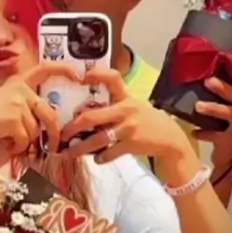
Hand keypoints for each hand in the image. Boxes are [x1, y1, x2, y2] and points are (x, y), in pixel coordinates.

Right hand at [0, 62, 78, 157]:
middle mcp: (20, 90)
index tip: (78, 75)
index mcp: (19, 83)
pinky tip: (6, 143)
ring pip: (36, 130)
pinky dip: (18, 146)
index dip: (63, 69)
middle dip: (55, 133)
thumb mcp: (7, 103)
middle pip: (49, 113)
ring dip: (27, 141)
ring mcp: (17, 103)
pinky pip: (25, 139)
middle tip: (55, 146)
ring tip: (11, 140)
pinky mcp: (13, 119)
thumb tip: (50, 122)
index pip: (44, 68)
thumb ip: (26, 106)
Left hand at [60, 69, 191, 162]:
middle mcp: (126, 109)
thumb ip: (113, 105)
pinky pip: (109, 152)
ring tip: (70, 152)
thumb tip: (82, 112)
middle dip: (73, 127)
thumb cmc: (146, 121)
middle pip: (91, 116)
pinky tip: (97, 158)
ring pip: (97, 139)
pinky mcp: (132, 144)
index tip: (80, 77)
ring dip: (81, 148)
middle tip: (61, 134)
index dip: (96, 74)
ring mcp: (129, 128)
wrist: (170, 139)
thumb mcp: (134, 106)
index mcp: (126, 96)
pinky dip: (100, 157)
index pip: (112, 78)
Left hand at [193, 78, 231, 166]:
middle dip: (223, 89)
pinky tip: (194, 132)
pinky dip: (205, 133)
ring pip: (230, 113)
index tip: (225, 68)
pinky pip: (216, 135)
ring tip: (198, 106)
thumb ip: (231, 101)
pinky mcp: (231, 141)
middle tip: (208, 81)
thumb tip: (208, 82)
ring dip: (214, 108)